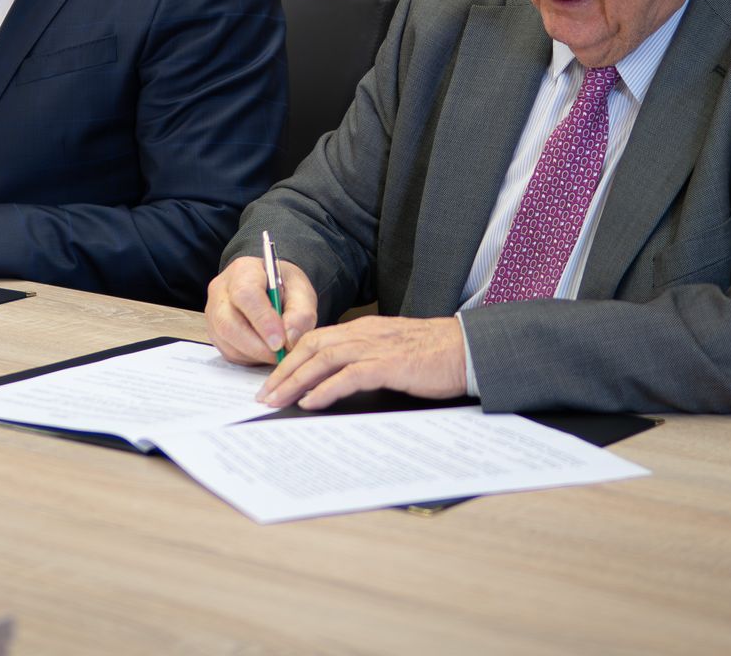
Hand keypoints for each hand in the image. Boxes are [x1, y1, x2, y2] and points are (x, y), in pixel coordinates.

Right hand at [205, 255, 318, 365]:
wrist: (270, 288)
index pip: (246, 295)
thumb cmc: (284, 287)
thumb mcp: (301, 291)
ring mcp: (213, 313)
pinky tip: (265, 351)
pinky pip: (228, 352)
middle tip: (282, 354)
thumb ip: (301, 313)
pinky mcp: (214, 333)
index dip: (263, 321)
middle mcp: (221, 290)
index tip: (281, 341)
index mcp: (243, 271)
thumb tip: (289, 339)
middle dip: (258, 346)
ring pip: (227, 342)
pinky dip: (250, 358)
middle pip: (229, 323)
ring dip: (255, 354)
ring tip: (277, 352)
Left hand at [255, 315, 466, 410]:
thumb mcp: (391, 350)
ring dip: (296, 381)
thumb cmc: (433, 354)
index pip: (315, 339)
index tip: (272, 380)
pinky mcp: (390, 364)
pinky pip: (350, 375)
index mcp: (362, 329)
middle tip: (264, 395)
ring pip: (323, 359)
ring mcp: (376, 347)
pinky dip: (326, 388)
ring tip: (278, 401)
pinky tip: (311, 402)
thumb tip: (335, 379)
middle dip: (283, 372)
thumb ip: (364, 357)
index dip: (290, 359)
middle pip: (310, 347)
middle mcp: (364, 333)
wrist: (467, 349)